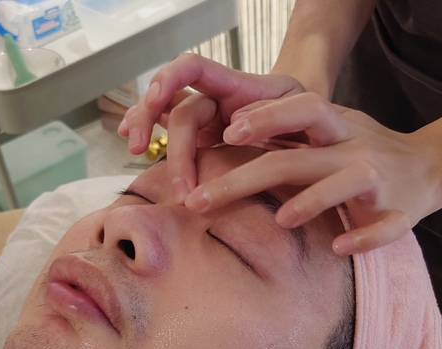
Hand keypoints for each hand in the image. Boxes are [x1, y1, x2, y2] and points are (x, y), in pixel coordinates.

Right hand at [118, 53, 304, 197]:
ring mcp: (202, 120)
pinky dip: (146, 131)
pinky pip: (165, 130)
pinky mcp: (199, 140)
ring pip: (164, 119)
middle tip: (179, 188)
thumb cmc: (304, 116)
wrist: (309, 129)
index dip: (169, 77)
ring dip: (150, 134)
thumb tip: (234, 126)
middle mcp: (212, 100)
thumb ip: (273, 113)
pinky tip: (132, 140)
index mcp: (233, 86)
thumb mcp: (301, 110)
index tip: (156, 99)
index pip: (193, 67)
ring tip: (137, 152)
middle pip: (179, 112)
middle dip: (174, 148)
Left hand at [185, 92, 441, 254]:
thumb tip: (228, 123)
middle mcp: (354, 149)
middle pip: (294, 160)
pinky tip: (340, 247)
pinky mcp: (400, 214)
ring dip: (313, 202)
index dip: (265, 118)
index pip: (299, 109)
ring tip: (281, 220)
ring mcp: (378, 181)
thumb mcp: (330, 131)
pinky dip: (363, 237)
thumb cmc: (363, 149)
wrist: (432, 167)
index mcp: (335, 127)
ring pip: (345, 184)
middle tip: (199, 201)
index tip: (227, 133)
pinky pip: (384, 227)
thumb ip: (287, 129)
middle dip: (243, 180)